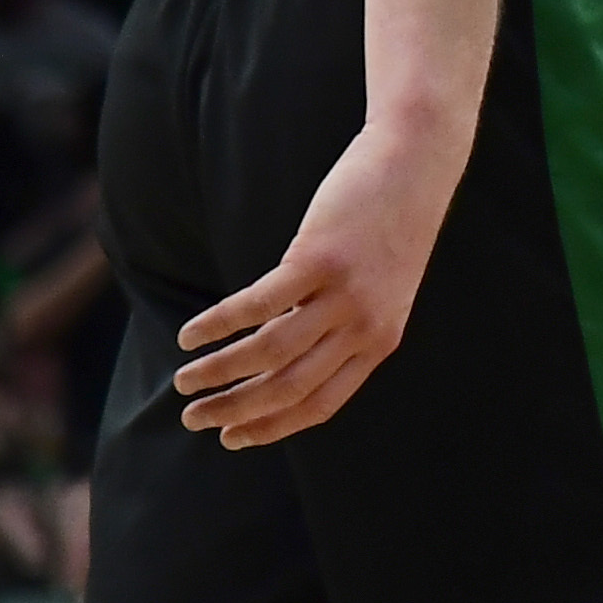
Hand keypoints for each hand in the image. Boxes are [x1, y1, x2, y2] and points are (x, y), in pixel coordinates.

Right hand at [172, 121, 471, 447]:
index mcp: (379, 342)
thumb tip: (285, 354)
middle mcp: (364, 327)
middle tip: (194, 417)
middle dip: (235, 410)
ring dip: (219, 372)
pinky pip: (258, 305)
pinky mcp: (320, 259)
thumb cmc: (391, 224)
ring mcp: (343, 295)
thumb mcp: (380, 288)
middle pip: (288, 388)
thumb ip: (344, 325)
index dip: (270, 427)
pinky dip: (219, 324)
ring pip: (269, 353)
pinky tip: (192, 334)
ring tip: (184, 379)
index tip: (233, 438)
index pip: (319, 405)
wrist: (417, 163)